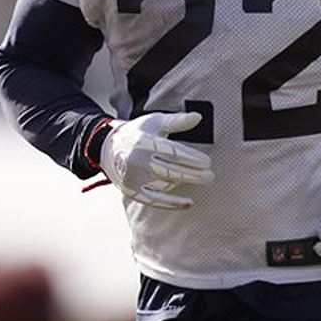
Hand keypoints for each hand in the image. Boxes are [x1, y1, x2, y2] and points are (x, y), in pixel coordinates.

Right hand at [99, 112, 213, 209]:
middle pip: (169, 170)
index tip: (207, 162)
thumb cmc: (138, 132)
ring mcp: (133, 178)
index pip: (171, 152)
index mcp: (143, 142)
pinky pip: (153, 200)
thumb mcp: (155, 122)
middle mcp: (137, 161)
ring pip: (163, 184)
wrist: (109, 148)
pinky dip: (171, 204)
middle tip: (211, 175)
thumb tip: (198, 117)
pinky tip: (189, 203)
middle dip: (192, 174)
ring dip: (185, 183)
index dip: (191, 158)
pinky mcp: (131, 191)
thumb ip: (177, 121)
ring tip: (204, 179)